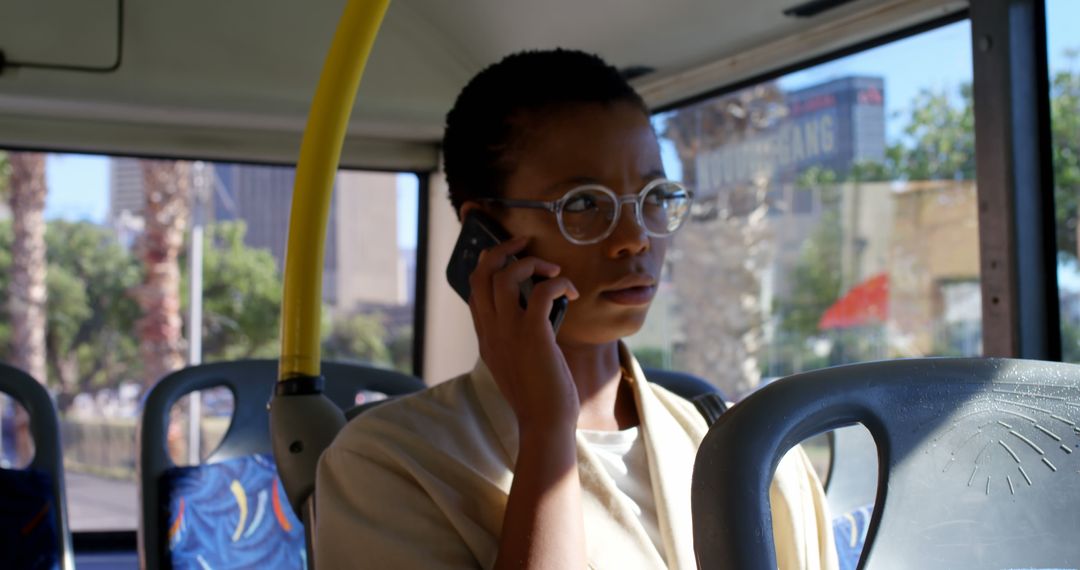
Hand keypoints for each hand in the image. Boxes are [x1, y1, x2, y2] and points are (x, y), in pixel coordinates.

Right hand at [468, 236, 580, 431]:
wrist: (544, 423)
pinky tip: (572, 291)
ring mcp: (509, 332)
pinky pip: (541, 292)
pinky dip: (558, 282)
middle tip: (525, 243)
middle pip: (482, 274)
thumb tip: (539, 313)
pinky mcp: (533, 334)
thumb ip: (518, 338)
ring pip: (506, 276)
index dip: (488, 264)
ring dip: (532, 263)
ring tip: (553, 270)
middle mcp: (491, 331)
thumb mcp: (517, 363)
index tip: (508, 255)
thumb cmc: (539, 396)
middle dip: (503, 250)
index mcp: (486, 337)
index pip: (474, 289)